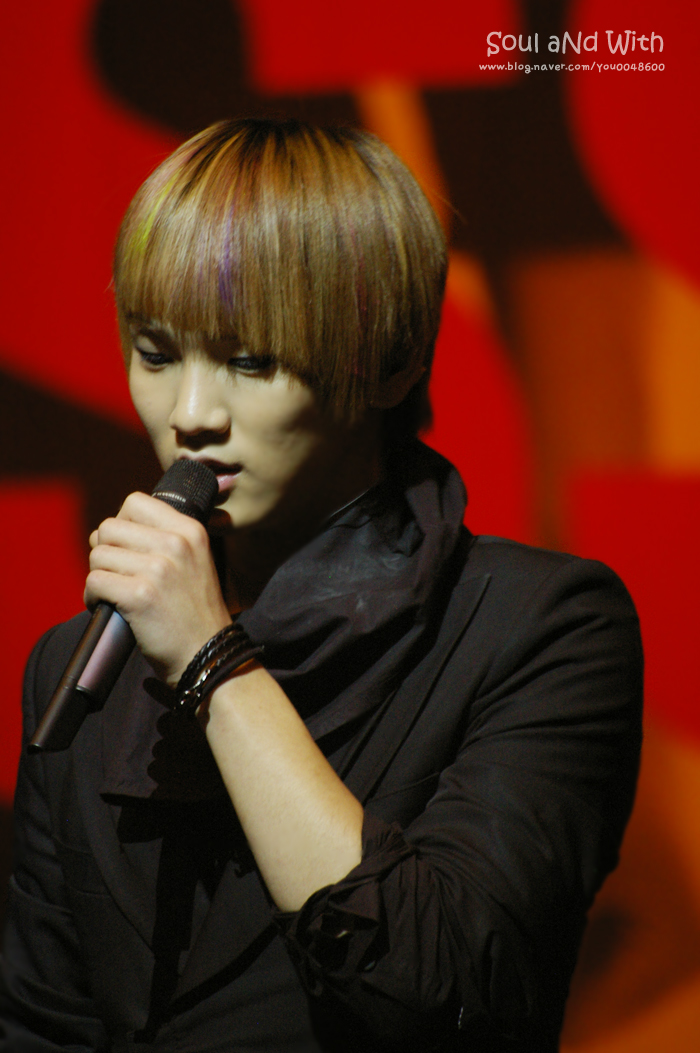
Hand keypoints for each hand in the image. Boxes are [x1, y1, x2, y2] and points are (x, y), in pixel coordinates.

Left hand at [86, 492, 230, 684]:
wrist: (207, 655)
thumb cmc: (195, 612)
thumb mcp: (195, 561)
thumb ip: (164, 537)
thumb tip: (110, 528)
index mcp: (190, 530)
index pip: (135, 502)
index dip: (122, 524)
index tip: (127, 548)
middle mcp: (176, 543)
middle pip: (109, 527)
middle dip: (106, 551)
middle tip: (118, 573)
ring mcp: (158, 569)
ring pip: (98, 555)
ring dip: (99, 576)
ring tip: (114, 592)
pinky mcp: (139, 595)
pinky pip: (94, 581)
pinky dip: (93, 596)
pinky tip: (108, 607)